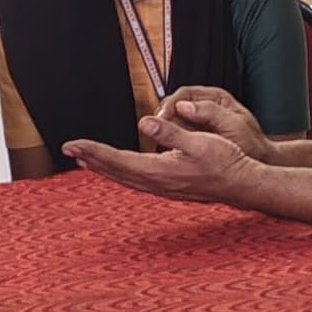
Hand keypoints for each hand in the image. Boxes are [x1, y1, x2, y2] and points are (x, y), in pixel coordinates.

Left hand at [68, 127, 258, 205]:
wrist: (243, 184)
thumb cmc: (226, 161)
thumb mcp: (200, 141)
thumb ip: (171, 133)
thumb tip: (145, 124)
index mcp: (160, 171)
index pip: (118, 160)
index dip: (94, 151)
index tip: (73, 143)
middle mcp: (157, 183)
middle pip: (115, 171)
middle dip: (91, 159)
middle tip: (68, 149)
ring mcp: (163, 187)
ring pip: (124, 177)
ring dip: (103, 167)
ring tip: (85, 158)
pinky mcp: (169, 187)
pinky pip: (135, 180)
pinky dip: (119, 172)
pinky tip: (117, 168)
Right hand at [144, 83, 271, 161]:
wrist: (260, 160)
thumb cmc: (251, 142)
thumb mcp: (233, 124)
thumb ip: (210, 112)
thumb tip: (184, 106)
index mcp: (215, 98)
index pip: (184, 94)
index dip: (170, 104)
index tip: (162, 117)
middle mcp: (204, 107)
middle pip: (174, 106)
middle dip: (162, 116)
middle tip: (152, 129)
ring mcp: (198, 122)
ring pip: (172, 121)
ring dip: (162, 129)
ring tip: (154, 141)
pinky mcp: (195, 136)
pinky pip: (176, 134)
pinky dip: (168, 140)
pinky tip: (163, 149)